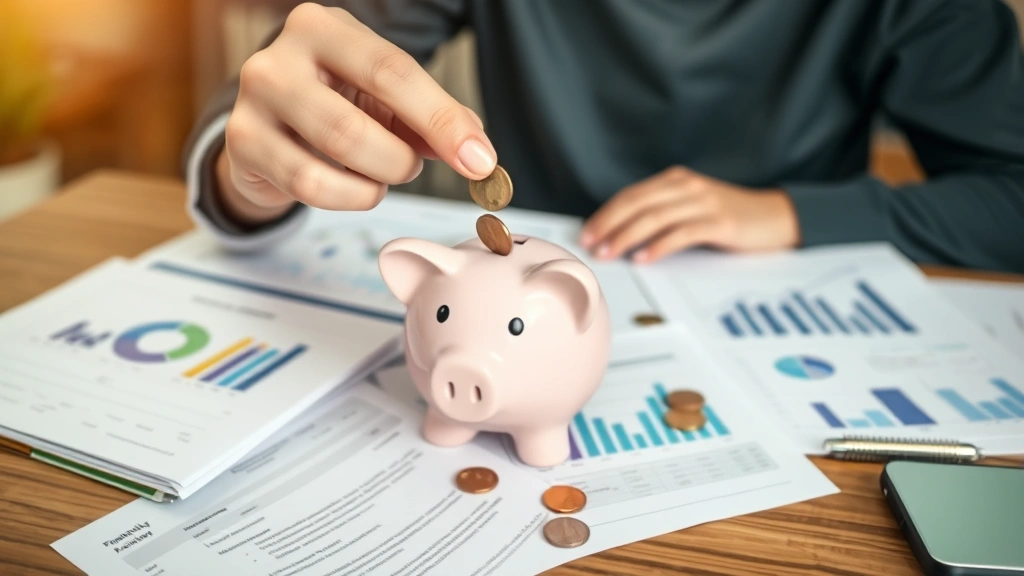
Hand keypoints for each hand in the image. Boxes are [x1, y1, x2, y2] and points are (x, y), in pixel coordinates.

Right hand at [215, 3, 495, 223]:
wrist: (268, 126)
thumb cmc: (335, 102)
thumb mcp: (385, 100)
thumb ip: (431, 120)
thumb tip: (477, 152)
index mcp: (325, 28)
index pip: (393, 72)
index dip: (442, 120)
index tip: (479, 159)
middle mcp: (280, 55)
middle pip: (358, 122)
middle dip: (402, 160)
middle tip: (413, 167)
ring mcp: (256, 99)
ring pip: (333, 155)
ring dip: (377, 178)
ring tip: (383, 176)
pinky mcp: (243, 143)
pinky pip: (309, 184)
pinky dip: (349, 196)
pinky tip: (355, 188)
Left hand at [580, 166, 799, 262]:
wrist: (775, 216)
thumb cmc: (729, 217)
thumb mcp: (690, 208)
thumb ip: (661, 215)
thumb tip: (621, 235)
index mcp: (676, 180)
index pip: (631, 195)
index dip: (606, 214)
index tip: (587, 233)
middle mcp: (687, 186)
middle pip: (638, 203)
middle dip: (610, 224)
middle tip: (592, 244)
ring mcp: (704, 203)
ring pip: (656, 217)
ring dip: (627, 237)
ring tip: (610, 253)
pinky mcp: (720, 222)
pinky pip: (683, 233)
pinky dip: (660, 245)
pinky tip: (645, 257)